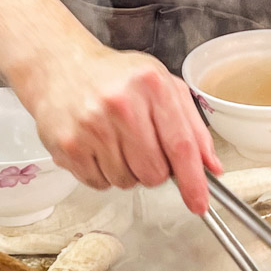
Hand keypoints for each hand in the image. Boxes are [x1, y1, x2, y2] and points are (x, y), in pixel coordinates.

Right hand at [12, 38, 221, 213]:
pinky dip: (103, 173)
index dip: (193, 181)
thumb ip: (192, 127)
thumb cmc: (116, 78)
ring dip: (127, 171)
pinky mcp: (68, 145)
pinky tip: (97, 147)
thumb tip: (211, 167)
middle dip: (155, 170)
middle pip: (155, 172)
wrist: (59, 68)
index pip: (181, 145)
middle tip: (142, 146)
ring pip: (127, 182)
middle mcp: (121, 104)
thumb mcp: (162, 87)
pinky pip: (100, 184)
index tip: (199, 202)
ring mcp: (91, 126)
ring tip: (115, 141)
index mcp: (151, 85)